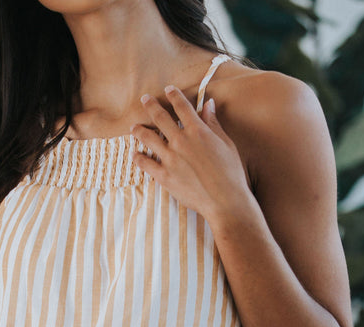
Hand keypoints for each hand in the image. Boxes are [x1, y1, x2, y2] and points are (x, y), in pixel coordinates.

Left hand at [130, 85, 252, 224]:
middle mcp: (180, 141)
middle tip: (144, 99)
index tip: (168, 89)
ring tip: (133, 126)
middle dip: (151, 106)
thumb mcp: (226, 144)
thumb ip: (213, 123)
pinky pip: (146, 164)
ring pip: (148, 138)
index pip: (182, 107)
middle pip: (160, 118)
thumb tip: (208, 104)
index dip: (174, 95)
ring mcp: (170, 159)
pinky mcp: (164, 176)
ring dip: (139, 130)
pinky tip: (135, 155)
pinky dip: (139, 158)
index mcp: (197, 130)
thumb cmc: (230, 173)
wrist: (224, 201)